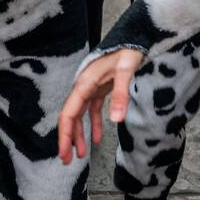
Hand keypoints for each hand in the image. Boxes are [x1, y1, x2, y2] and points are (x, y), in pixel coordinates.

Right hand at [58, 47, 145, 162]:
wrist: (135, 38)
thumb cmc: (128, 51)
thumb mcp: (126, 72)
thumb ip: (121, 95)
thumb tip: (116, 121)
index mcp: (84, 84)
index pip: (68, 114)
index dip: (64, 135)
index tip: (64, 153)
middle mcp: (83, 87)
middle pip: (70, 117)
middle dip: (68, 139)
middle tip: (67, 160)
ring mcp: (91, 88)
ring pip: (80, 116)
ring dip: (79, 135)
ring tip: (81, 155)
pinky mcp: (100, 89)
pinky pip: (92, 110)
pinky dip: (93, 125)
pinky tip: (98, 139)